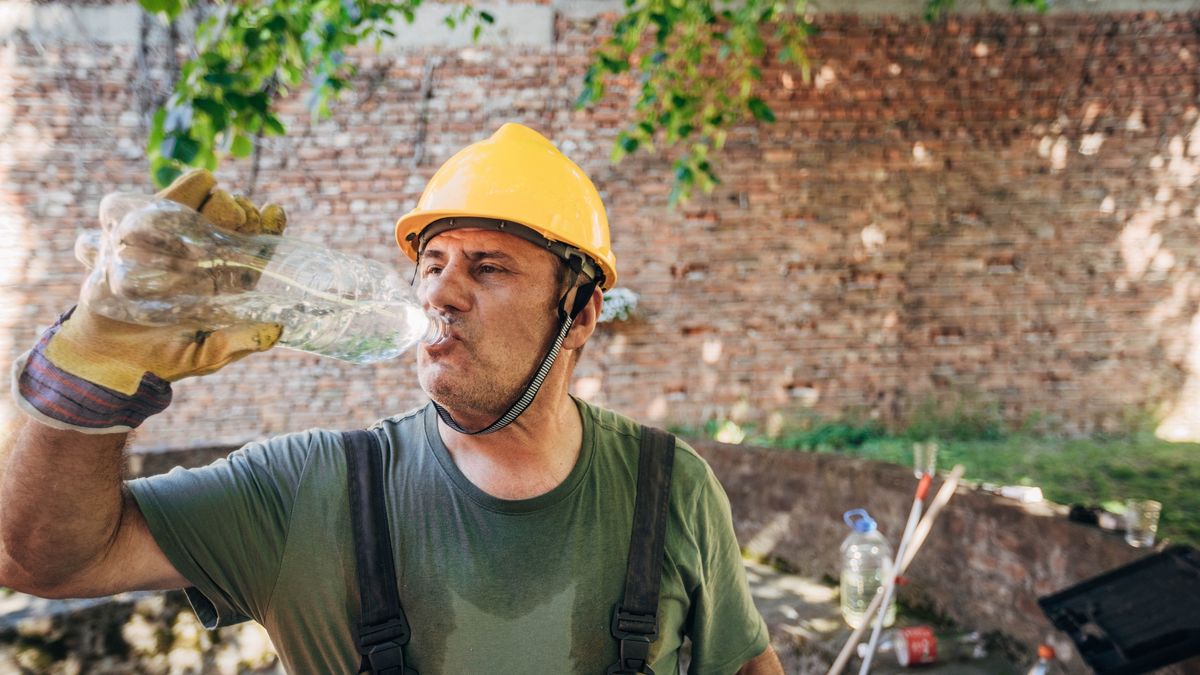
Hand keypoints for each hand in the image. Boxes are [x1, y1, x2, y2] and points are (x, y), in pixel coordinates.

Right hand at [13, 169, 288, 432]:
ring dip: (212, 200)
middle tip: (241, 212)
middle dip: (241, 210)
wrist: (108, 358)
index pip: (255, 247)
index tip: (273, 212)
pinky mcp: (135, 238)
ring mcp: (168, 246)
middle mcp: (200, 259)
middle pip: (230, 220)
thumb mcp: (205, 355)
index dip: (268, 226)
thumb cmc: (164, 358)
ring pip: (197, 207)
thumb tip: (276, 329)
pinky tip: (182, 198)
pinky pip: (155, 208)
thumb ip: (237, 344)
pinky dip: (173, 198)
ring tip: (219, 202)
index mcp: (226, 282)